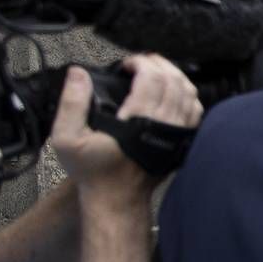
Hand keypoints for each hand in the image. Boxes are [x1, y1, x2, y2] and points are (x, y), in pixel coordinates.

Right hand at [51, 54, 203, 196]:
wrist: (116, 198)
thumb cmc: (93, 171)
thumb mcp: (67, 138)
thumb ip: (71, 103)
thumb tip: (78, 74)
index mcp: (137, 121)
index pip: (153, 78)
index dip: (141, 63)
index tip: (127, 65)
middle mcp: (162, 125)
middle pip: (175, 81)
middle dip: (159, 64)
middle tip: (142, 63)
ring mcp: (175, 135)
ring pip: (189, 95)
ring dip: (175, 77)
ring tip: (157, 72)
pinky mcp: (181, 143)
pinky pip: (195, 113)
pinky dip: (187, 96)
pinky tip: (173, 93)